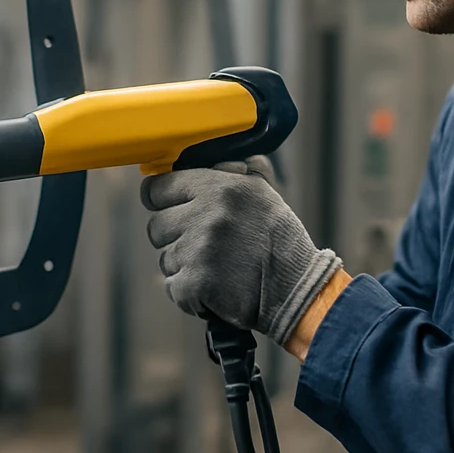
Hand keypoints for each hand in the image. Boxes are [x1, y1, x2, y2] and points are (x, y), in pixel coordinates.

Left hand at [140, 156, 341, 344]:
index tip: (166, 207)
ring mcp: (198, 250)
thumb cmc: (280, 243)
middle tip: (205, 245)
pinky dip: (189, 292)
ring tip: (218, 267)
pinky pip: (173, 286)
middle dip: (175, 237)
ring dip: (185, 265)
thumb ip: (235, 172)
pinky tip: (214, 288)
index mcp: (219, 188)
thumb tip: (213, 160)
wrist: (297, 289)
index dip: (160, 199)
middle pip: (156, 226)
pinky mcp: (195, 283)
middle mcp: (206, 215)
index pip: (158, 187)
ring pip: (165, 258)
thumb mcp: (263, 194)